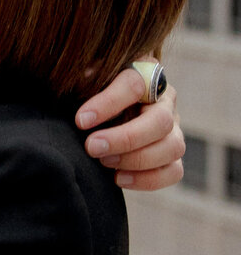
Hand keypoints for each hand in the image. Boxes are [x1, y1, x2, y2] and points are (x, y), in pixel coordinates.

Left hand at [75, 64, 182, 190]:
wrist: (100, 115)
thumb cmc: (90, 94)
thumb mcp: (85, 81)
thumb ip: (85, 79)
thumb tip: (83, 76)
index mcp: (145, 75)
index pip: (135, 84)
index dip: (108, 103)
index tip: (81, 120)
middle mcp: (165, 102)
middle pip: (160, 121)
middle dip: (125, 138)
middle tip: (92, 146)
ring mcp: (174, 130)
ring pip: (172, 147)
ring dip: (136, 160)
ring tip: (104, 161)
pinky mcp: (172, 157)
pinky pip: (173, 172)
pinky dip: (147, 179)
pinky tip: (118, 178)